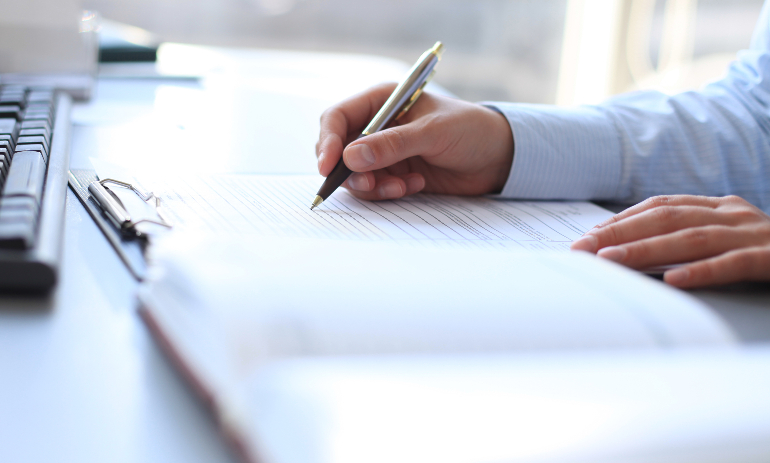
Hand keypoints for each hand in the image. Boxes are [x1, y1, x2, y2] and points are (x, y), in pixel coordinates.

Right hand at [316, 83, 513, 199]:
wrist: (499, 157)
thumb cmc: (471, 130)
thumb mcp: (433, 133)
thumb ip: (393, 145)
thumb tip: (351, 157)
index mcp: (382, 101)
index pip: (338, 118)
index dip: (328, 141)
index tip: (328, 166)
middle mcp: (377, 126)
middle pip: (339, 150)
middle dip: (350, 171)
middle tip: (371, 185)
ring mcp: (384, 152)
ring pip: (355, 175)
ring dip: (373, 186)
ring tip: (402, 186)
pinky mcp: (394, 174)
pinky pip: (375, 189)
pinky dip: (389, 192)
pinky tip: (415, 186)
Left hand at [570, 195, 769, 287]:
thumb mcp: (730, 240)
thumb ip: (692, 240)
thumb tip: (636, 252)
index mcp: (720, 206)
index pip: (660, 206)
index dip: (621, 220)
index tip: (586, 237)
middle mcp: (734, 213)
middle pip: (666, 217)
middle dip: (619, 233)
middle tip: (581, 250)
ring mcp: (755, 233)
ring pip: (691, 238)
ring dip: (645, 250)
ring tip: (610, 261)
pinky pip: (735, 263)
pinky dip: (703, 271)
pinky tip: (674, 281)